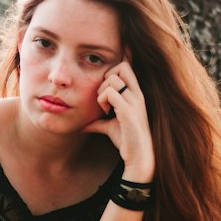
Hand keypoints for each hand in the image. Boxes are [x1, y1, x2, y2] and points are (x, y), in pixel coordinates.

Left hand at [84, 59, 155, 180]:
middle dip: (107, 77)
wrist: (139, 157)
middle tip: (103, 95)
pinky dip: (102, 100)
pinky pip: (110, 93)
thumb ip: (98, 122)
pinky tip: (105, 112)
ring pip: (112, 79)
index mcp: (135, 94)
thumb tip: (81, 126)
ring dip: (101, 91)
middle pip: (122, 66)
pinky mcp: (128, 111)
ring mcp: (134, 101)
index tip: (106, 77)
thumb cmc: (126, 141)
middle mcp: (137, 94)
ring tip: (104, 107)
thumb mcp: (109, 127)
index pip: (129, 66)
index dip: (119, 62)